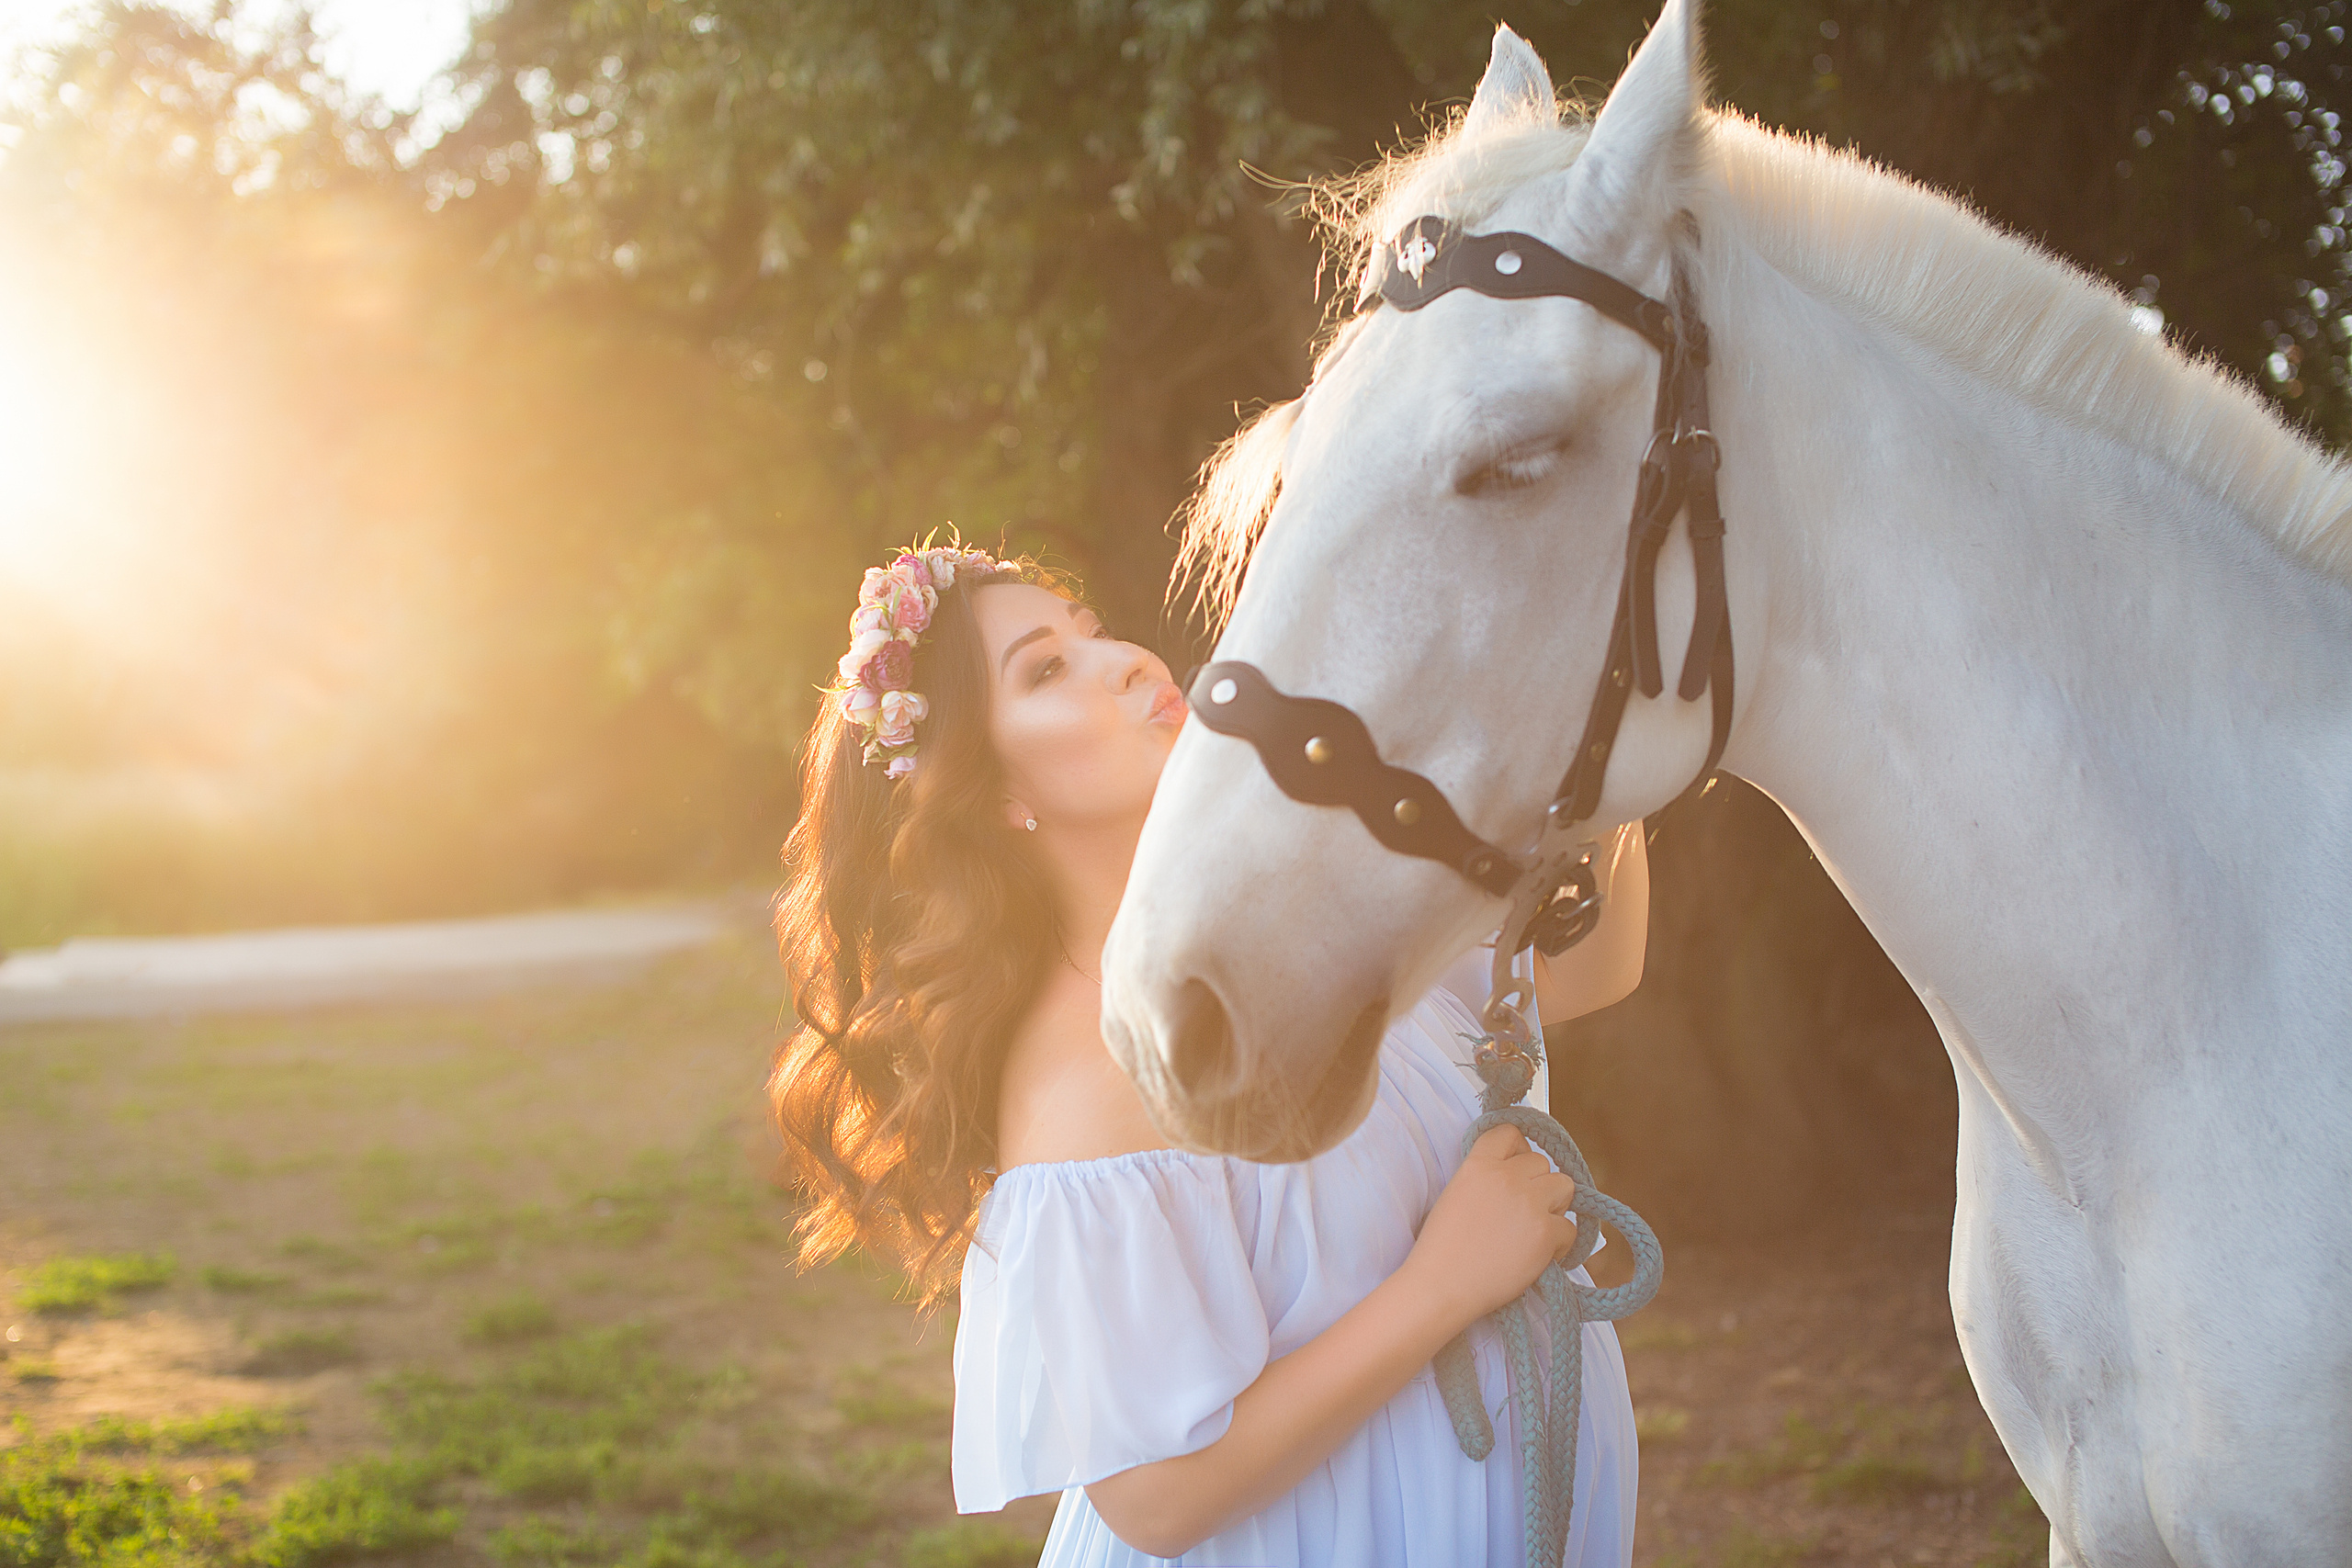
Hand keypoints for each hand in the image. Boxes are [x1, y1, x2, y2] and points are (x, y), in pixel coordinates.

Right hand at [1400, 1125, 1578, 1329]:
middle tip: (1523, 1212)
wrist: (1441, 1286)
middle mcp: (1505, 1177)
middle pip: (1542, 1163)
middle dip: (1537, 1185)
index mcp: (1477, 1164)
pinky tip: (1538, 1255)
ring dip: (1554, 1206)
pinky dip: (1559, 1244)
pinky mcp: (1545, 1232)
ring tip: (1535, 1229)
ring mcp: (1528, 1203)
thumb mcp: (1456, 1193)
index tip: (1516, 1171)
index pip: (1510, 1133)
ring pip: (1564, 1186)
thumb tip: (1517, 1176)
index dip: (1518, 1151)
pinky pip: (1569, 1228)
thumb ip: (1486, 1177)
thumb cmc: (1442, 1248)